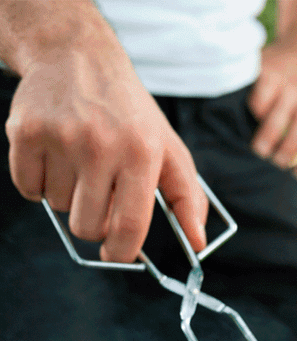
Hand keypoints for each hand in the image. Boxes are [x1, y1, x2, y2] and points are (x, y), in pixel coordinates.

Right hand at [5, 52, 207, 263]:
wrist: (77, 56)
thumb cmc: (130, 114)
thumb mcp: (170, 150)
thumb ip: (188, 199)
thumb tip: (197, 242)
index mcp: (141, 153)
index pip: (129, 224)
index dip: (122, 251)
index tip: (117, 254)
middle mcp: (101, 145)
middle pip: (88, 226)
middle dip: (95, 225)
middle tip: (101, 199)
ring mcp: (60, 138)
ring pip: (58, 208)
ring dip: (69, 198)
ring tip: (80, 165)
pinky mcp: (25, 132)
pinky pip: (28, 190)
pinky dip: (39, 184)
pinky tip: (56, 158)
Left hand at [248, 39, 296, 174]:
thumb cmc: (277, 65)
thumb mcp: (262, 61)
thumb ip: (246, 80)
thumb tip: (217, 105)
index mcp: (275, 74)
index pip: (266, 92)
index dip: (257, 107)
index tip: (247, 119)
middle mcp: (294, 89)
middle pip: (284, 114)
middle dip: (271, 134)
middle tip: (259, 153)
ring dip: (290, 149)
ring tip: (277, 166)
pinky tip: (295, 172)